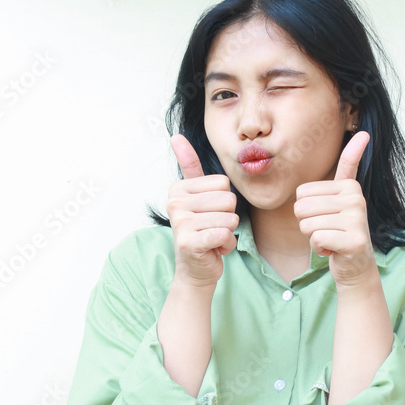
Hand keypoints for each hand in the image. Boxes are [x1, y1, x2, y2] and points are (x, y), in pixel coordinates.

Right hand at [167, 133, 239, 287]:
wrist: (196, 269)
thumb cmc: (202, 231)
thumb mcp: (197, 196)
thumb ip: (189, 166)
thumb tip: (176, 136)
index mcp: (178, 188)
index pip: (224, 183)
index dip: (224, 202)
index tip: (208, 214)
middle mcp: (175, 203)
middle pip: (229, 199)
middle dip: (228, 217)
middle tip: (211, 228)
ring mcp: (180, 223)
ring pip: (230, 218)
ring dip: (227, 233)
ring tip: (211, 238)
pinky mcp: (189, 243)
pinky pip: (225, 235)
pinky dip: (226, 246)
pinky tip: (213, 249)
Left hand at [293, 131, 376, 287]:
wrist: (355, 265)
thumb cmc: (340, 230)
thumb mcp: (340, 197)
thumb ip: (348, 166)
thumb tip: (364, 133)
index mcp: (349, 186)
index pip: (302, 193)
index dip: (307, 209)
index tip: (327, 216)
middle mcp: (356, 199)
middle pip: (301, 208)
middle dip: (307, 224)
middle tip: (327, 230)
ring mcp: (357, 220)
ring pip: (307, 225)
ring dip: (313, 238)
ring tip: (331, 239)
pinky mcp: (354, 241)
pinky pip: (316, 239)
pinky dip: (319, 249)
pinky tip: (333, 250)